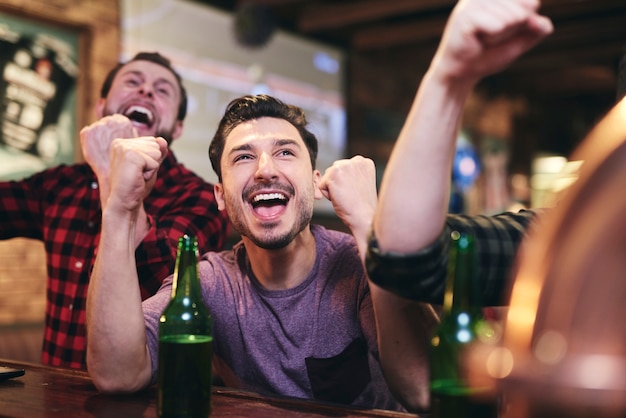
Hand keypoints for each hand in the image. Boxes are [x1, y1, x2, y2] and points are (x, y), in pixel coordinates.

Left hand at [80, 114, 137, 182]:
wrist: (113, 173)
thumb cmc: (125, 161)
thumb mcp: (135, 144)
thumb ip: (132, 133)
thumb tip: (132, 128)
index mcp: (123, 122)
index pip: (118, 120)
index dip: (117, 130)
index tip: (117, 139)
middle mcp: (110, 121)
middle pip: (107, 122)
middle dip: (107, 131)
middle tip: (109, 144)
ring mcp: (97, 127)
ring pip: (97, 127)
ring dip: (98, 134)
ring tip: (103, 148)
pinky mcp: (87, 133)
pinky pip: (86, 133)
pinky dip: (89, 140)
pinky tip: (96, 148)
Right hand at [106, 136, 168, 213]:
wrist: (124, 202)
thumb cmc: (136, 184)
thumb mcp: (150, 164)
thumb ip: (158, 151)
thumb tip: (162, 140)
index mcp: (122, 142)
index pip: (152, 141)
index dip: (151, 158)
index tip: (138, 169)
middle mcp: (121, 142)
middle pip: (155, 145)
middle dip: (152, 162)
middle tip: (138, 174)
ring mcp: (124, 148)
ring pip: (156, 152)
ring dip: (151, 168)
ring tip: (137, 175)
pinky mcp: (131, 156)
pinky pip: (154, 162)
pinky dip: (150, 173)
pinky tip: (138, 178)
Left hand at [318, 156, 376, 238]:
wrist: (365, 218)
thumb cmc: (362, 206)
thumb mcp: (361, 183)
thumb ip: (351, 174)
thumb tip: (332, 171)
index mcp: (364, 162)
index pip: (344, 169)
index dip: (346, 183)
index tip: (356, 192)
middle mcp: (356, 160)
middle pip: (334, 171)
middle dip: (338, 184)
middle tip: (351, 196)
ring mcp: (345, 165)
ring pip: (327, 178)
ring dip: (333, 189)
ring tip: (347, 197)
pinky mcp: (334, 174)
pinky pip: (321, 186)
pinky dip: (328, 196)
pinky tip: (341, 199)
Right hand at [433, 0, 552, 83]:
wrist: (462, 72)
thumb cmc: (488, 53)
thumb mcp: (519, 40)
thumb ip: (536, 30)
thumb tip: (544, 24)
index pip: (531, 2)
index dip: (524, 23)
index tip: (503, 30)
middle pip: (523, 11)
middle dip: (512, 31)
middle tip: (491, 38)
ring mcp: (473, 2)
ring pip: (511, 19)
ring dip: (500, 36)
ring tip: (483, 39)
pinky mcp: (465, 16)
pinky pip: (498, 26)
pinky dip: (492, 39)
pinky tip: (477, 41)